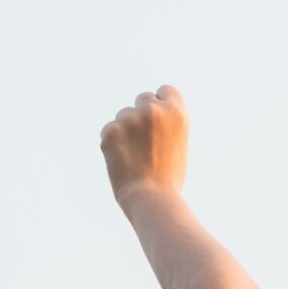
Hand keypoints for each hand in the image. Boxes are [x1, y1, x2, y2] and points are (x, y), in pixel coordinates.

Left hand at [101, 85, 188, 210]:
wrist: (152, 198)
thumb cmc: (168, 178)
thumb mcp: (178, 144)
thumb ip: (166, 124)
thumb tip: (151, 113)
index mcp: (177, 113)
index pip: (165, 90)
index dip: (161, 102)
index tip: (158, 117)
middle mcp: (154, 110)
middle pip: (143, 98)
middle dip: (141, 113)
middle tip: (144, 140)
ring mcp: (131, 119)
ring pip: (123, 114)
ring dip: (125, 129)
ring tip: (135, 155)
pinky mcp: (111, 130)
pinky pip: (109, 129)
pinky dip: (112, 143)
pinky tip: (122, 160)